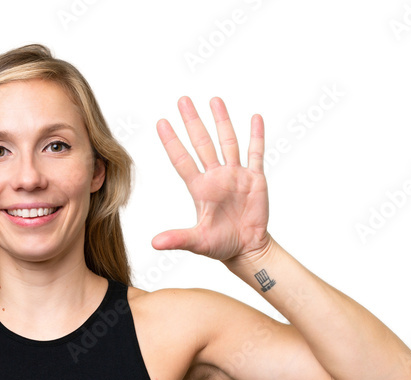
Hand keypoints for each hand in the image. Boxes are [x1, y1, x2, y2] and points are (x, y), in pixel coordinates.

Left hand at [151, 97, 270, 264]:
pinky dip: (256, 136)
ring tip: (214, 100)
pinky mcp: (255, 179)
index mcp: (200, 189)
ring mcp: (235, 175)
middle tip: (183, 100)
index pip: (182, 159)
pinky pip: (256, 153)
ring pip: (228, 142)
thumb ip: (178, 239)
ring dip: (222, 121)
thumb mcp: (197, 242)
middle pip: (202, 143)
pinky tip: (254, 118)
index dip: (172, 141)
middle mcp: (215, 177)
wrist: (247, 249)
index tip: (161, 122)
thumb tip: (154, 244)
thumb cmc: (220, 245)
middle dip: (193, 121)